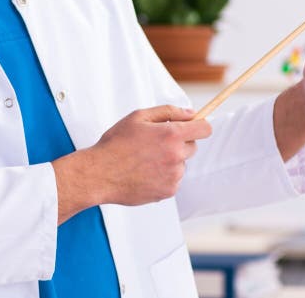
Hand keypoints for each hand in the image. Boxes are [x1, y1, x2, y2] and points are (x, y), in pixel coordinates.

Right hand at [89, 105, 211, 205]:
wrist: (100, 173)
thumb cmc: (116, 143)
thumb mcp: (138, 117)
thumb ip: (168, 111)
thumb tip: (190, 113)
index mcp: (171, 135)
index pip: (204, 129)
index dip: (199, 125)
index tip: (192, 126)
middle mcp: (176, 156)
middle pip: (192, 146)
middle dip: (179, 142)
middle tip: (155, 142)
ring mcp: (173, 176)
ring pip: (181, 164)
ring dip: (170, 160)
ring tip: (145, 159)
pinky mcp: (168, 192)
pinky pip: (173, 179)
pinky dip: (163, 175)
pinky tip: (144, 172)